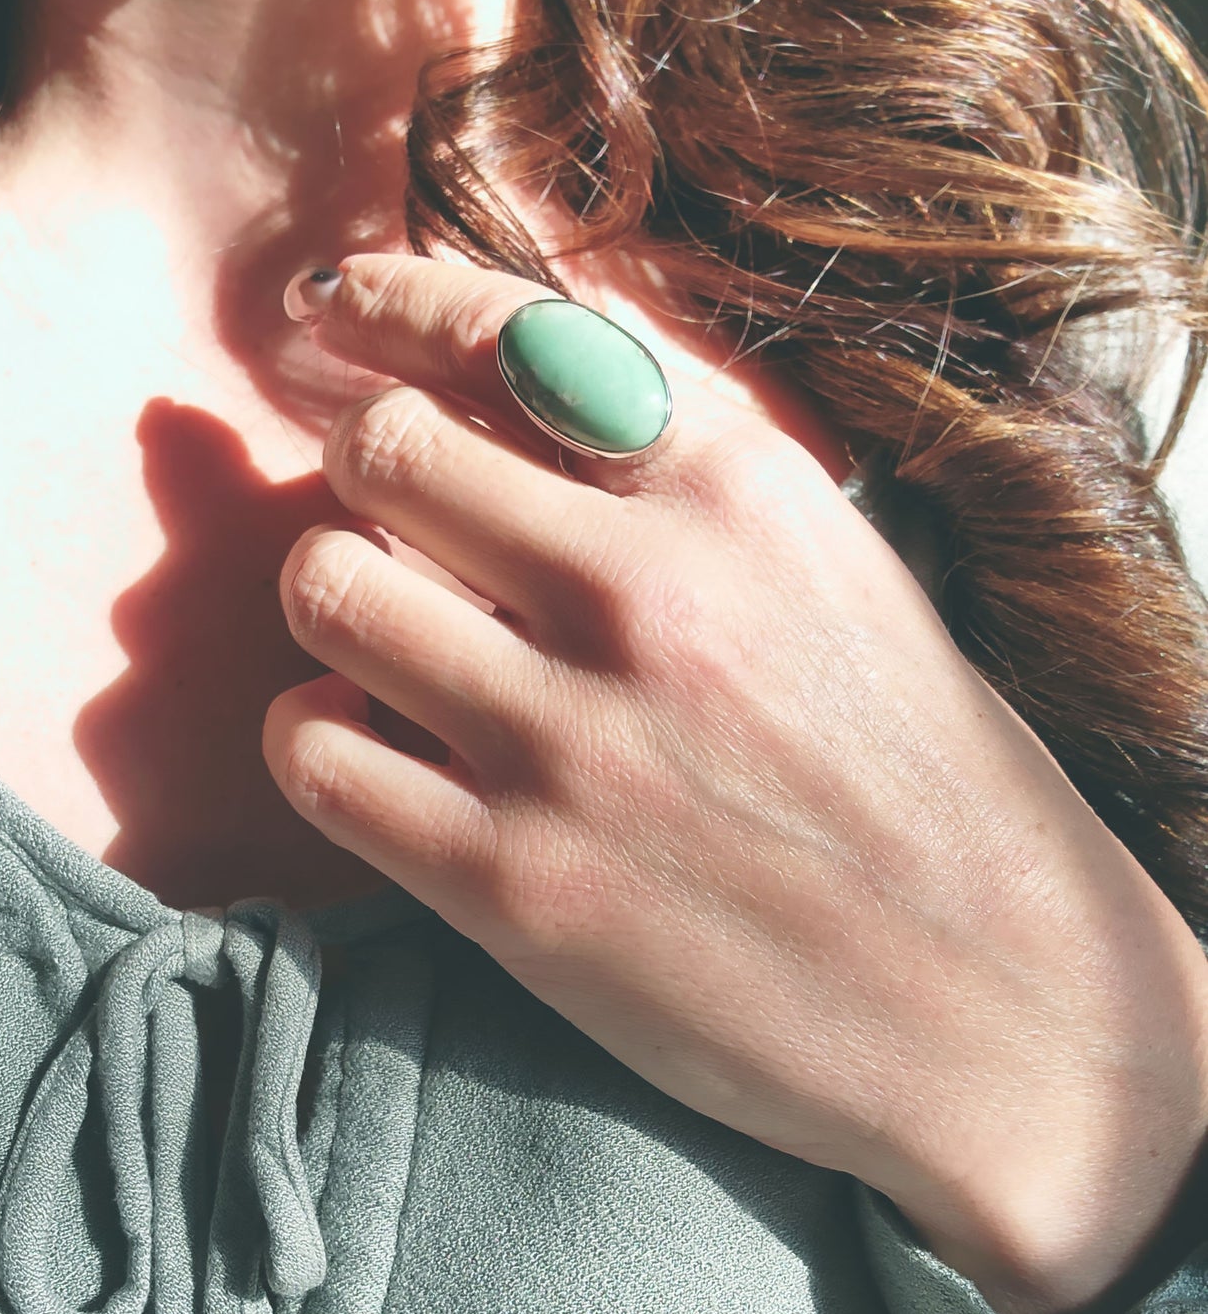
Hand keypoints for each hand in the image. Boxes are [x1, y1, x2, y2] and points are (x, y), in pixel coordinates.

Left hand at [263, 250, 1207, 1313]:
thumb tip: (515, 413)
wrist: (1002, 1011)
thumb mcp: (840, 581)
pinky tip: (375, 754)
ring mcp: (570, 742)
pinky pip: (311, 754)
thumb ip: (687, 490)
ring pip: (325, 587)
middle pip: (382, 449)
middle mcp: (646, 593)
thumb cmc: (928, 793)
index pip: (511, 329)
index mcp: (742, 492)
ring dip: (332, 603)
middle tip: (389, 525)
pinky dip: (315, 740)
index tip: (334, 314)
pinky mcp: (512, 885)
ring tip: (385, 647)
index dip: (392, 303)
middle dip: (361, 474)